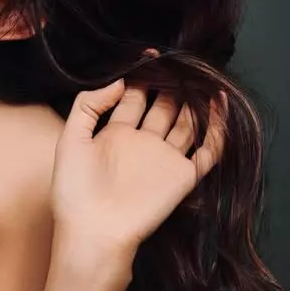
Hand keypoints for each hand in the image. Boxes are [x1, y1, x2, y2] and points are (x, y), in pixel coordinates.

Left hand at [51, 73, 226, 265]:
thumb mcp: (70, 141)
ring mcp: (164, 160)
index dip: (142, 76)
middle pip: (163, 106)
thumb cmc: (74, 193)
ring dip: (194, 100)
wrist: (94, 234)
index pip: (134, 97)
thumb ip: (88, 106)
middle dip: (170, 84)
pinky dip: (218, 128)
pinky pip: (208, 150)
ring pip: (187, 123)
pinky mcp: (183, 177)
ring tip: (201, 74)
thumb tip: (119, 80)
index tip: (151, 56)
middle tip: (179, 61)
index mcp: (115, 134)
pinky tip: (220, 102)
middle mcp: (142, 144)